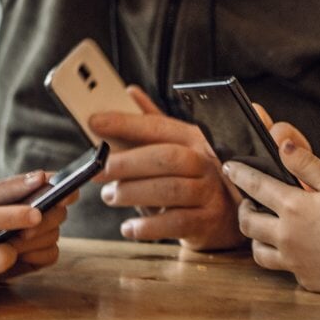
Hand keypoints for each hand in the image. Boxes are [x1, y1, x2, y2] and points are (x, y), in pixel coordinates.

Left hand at [0, 171, 75, 272]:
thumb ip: (12, 187)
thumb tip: (41, 176)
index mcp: (33, 190)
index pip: (61, 185)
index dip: (67, 190)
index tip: (61, 197)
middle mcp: (43, 211)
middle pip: (60, 214)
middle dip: (43, 223)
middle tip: (23, 232)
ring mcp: (43, 233)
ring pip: (54, 236)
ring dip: (34, 242)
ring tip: (11, 245)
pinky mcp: (40, 255)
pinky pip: (51, 255)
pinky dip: (36, 256)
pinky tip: (19, 256)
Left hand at [89, 86, 244, 250]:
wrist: (224, 219)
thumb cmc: (190, 178)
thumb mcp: (175, 147)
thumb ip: (152, 124)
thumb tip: (130, 91)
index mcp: (193, 138)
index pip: (158, 125)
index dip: (125, 122)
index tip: (94, 121)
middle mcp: (205, 162)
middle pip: (167, 157)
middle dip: (128, 162)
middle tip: (98, 170)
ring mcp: (209, 192)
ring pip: (171, 190)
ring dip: (133, 193)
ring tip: (110, 196)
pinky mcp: (207, 221)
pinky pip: (176, 223)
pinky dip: (148, 227)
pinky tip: (128, 228)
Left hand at [223, 139, 319, 299]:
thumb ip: (307, 164)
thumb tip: (281, 144)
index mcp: (294, 207)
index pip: (255, 186)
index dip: (239, 174)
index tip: (229, 167)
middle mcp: (287, 236)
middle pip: (248, 222)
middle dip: (244, 208)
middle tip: (248, 201)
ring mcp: (294, 261)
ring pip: (258, 251)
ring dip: (256, 237)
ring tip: (265, 228)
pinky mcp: (306, 279)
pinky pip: (284, 268)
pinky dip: (282, 257)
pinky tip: (294, 249)